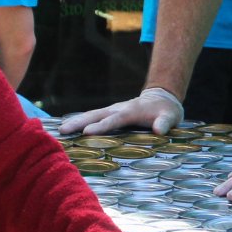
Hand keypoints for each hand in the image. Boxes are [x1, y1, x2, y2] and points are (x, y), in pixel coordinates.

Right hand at [59, 87, 182, 135]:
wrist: (161, 98)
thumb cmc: (166, 110)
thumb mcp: (170, 117)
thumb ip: (165, 123)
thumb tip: (160, 131)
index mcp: (130, 111)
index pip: (114, 120)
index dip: (101, 126)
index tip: (87, 132)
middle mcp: (118, 109)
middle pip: (95, 115)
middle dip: (79, 122)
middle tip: (63, 130)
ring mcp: (112, 111)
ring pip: (91, 115)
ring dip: (76, 122)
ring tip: (60, 131)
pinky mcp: (110, 114)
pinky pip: (93, 118)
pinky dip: (80, 122)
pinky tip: (69, 130)